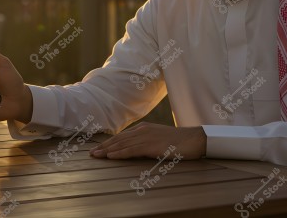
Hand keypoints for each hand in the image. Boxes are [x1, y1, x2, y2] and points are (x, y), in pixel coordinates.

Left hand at [89, 122, 206, 159]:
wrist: (194, 139)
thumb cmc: (179, 142)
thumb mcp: (159, 140)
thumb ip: (147, 143)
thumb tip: (136, 150)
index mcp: (144, 128)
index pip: (122, 136)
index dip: (109, 142)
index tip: (98, 148)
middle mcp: (142, 130)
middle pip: (119, 139)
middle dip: (104, 146)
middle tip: (91, 153)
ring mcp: (146, 137)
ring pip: (122, 144)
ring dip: (107, 150)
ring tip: (96, 155)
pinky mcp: (151, 145)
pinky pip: (131, 150)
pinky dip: (119, 153)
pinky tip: (111, 156)